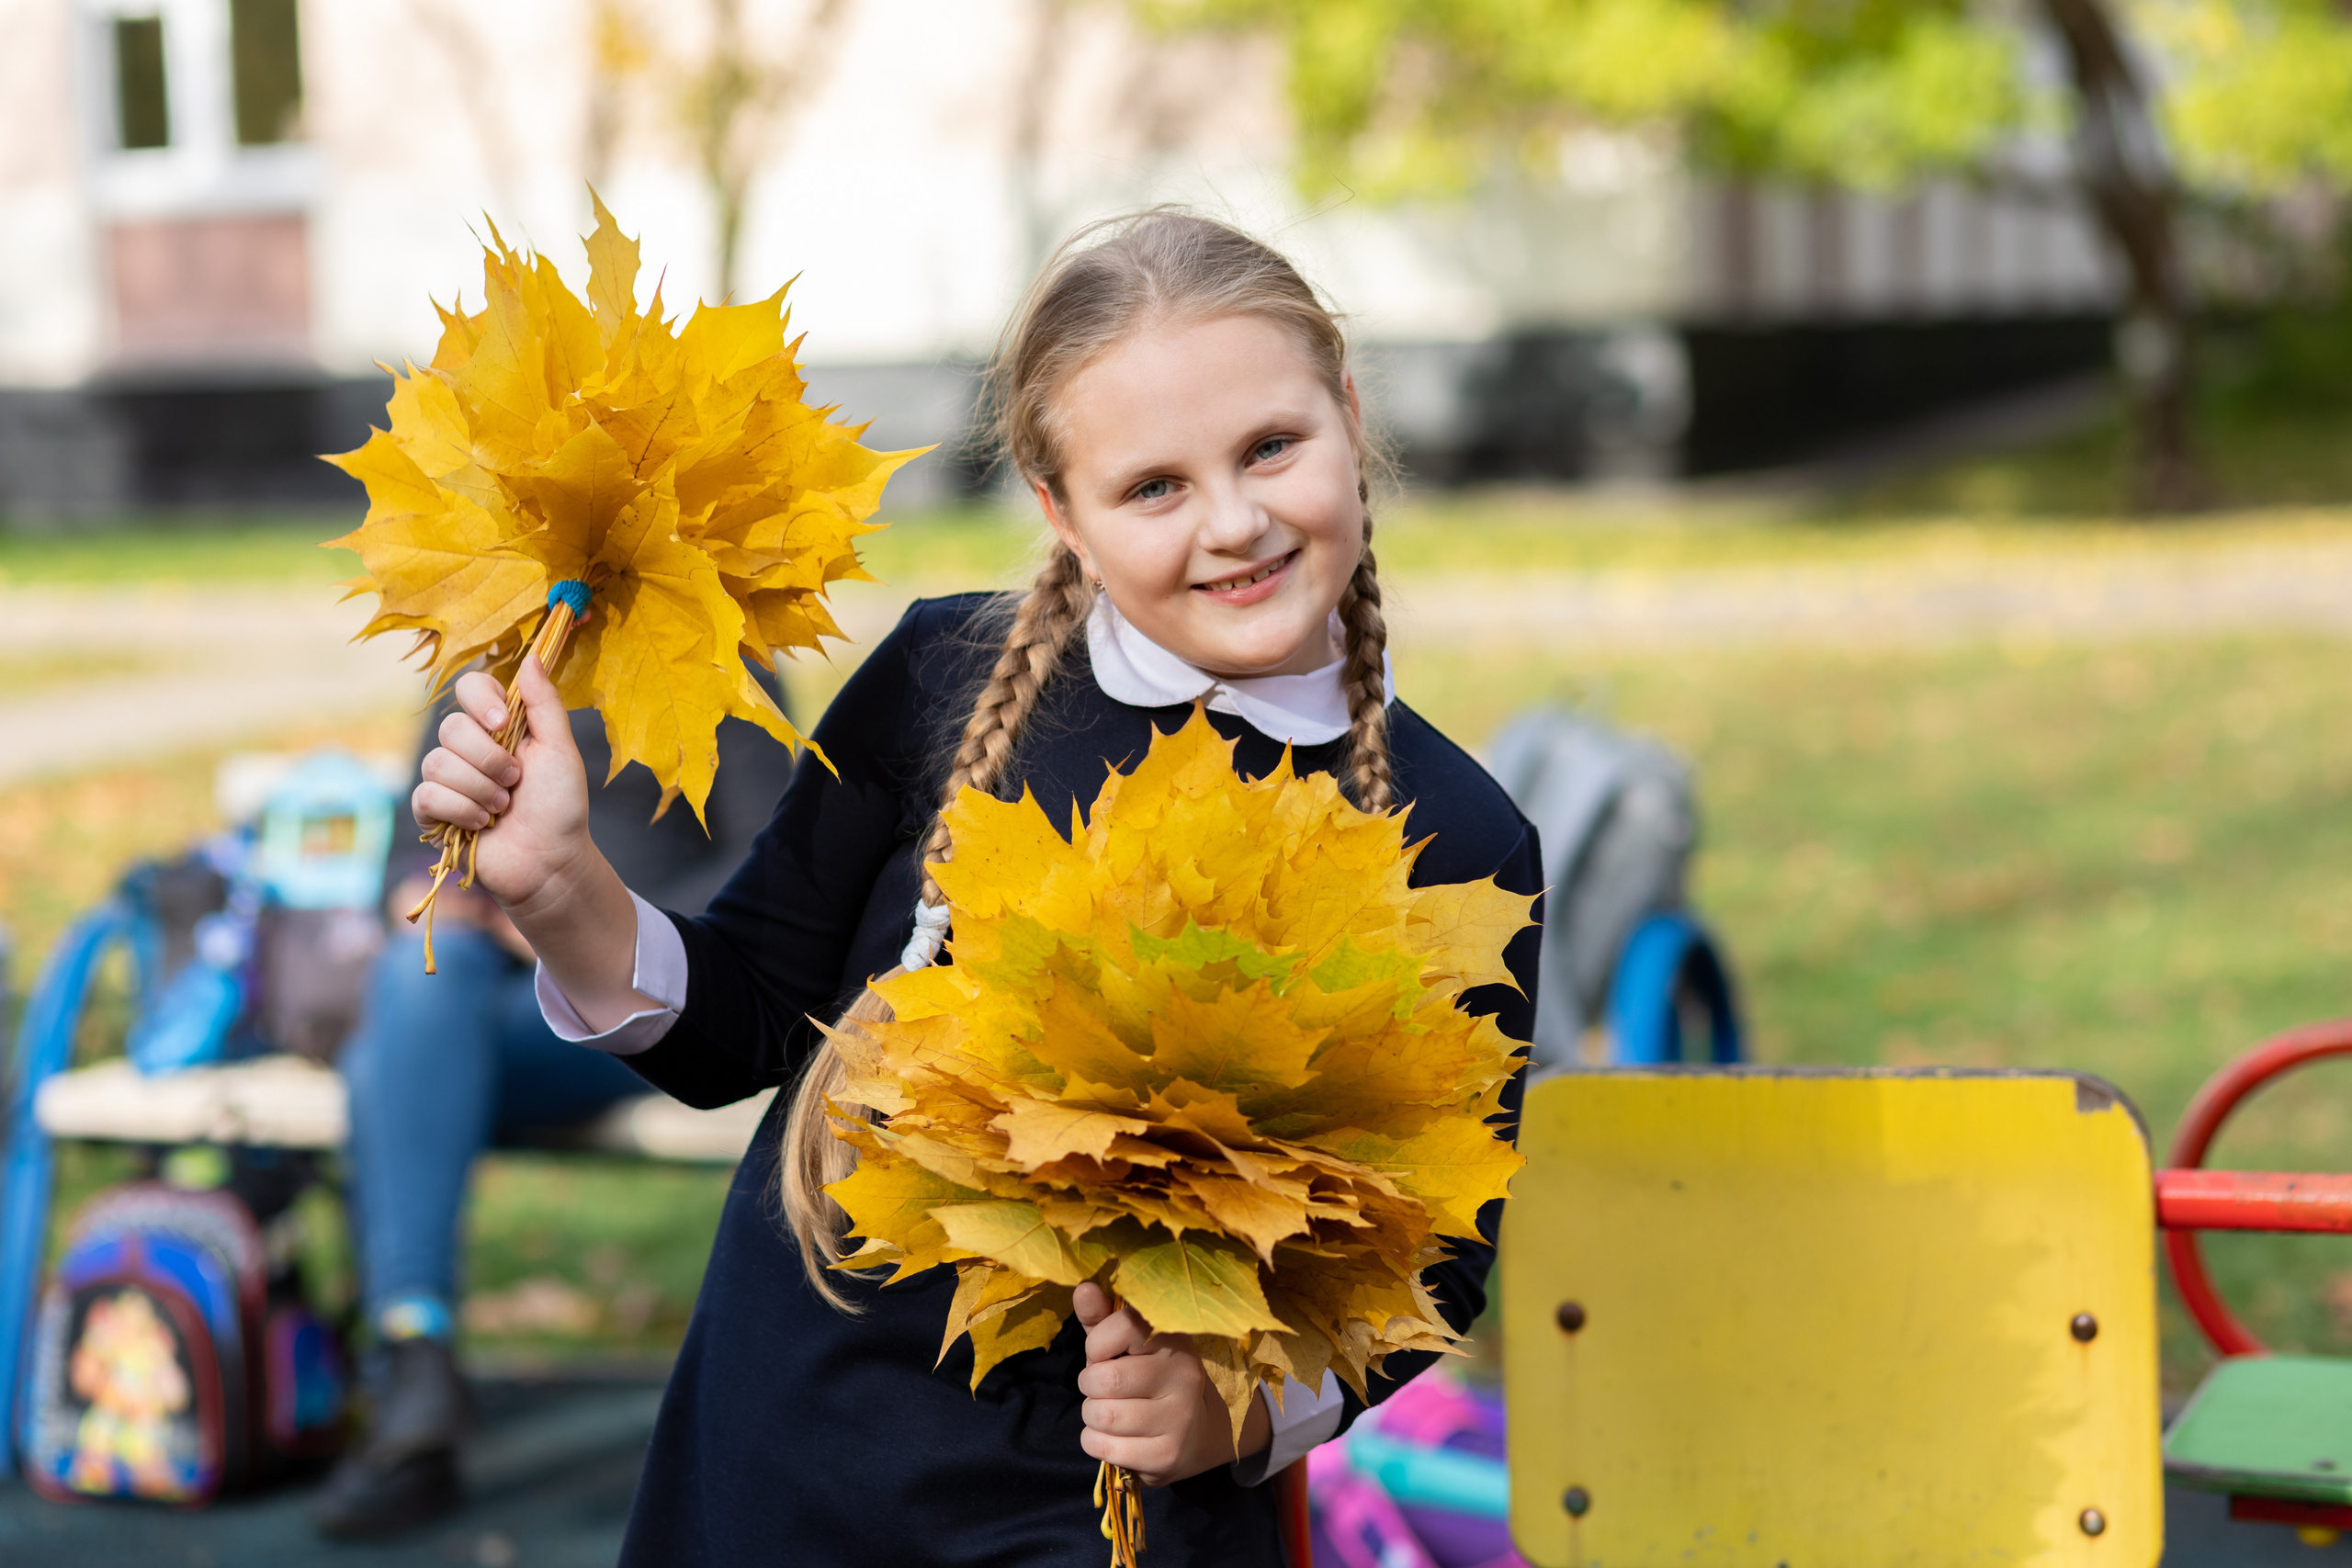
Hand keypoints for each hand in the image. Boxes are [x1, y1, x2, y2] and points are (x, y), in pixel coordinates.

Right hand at [410, 657, 639, 1024]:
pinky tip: (481, 824)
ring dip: (479, 789)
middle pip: (450, 727)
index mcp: (499, 726)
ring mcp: (448, 780)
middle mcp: (469, 748)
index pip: (469, 688)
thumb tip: (533, 656)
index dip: (480, 701)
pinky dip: (460, 810)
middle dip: (489, 759)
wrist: (551, 862)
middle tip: (515, 781)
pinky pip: (427, 795)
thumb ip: (545, 704)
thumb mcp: (560, 750)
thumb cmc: (561, 807)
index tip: (503, 723)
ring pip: (438, 763)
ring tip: (503, 807)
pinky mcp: (434, 812)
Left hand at [1073, 1281, 1270, 1487]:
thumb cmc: (1146, 1380)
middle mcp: (1184, 1375)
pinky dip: (1094, 1442)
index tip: (1104, 1355)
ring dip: (1091, 1416)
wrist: (1192, 1435)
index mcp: (1174, 1340)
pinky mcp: (1168, 1454)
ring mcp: (1180, 1417)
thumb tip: (1083, 1288)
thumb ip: (1101, 1319)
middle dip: (1089, 1386)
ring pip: (1103, 1416)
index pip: (1124, 1326)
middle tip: (1102, 1390)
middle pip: (1106, 1379)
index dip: (1098, 1344)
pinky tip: (1112, 1437)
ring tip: (1107, 1412)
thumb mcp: (1125, 1346)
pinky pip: (1105, 1447)